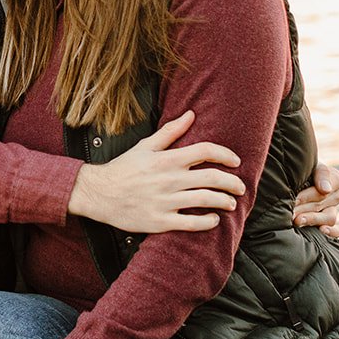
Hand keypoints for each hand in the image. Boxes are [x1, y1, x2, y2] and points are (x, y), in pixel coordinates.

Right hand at [67, 111, 243, 233]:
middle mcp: (169, 179)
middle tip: (240, 187)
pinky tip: (213, 220)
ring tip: (230, 203)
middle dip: (232, 182)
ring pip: (205, 200)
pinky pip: (191, 223)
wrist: (98, 193)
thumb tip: (191, 114)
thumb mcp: (145, 146)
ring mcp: (165, 201)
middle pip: (212, 177)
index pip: (205, 151)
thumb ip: (170, 132)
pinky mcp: (160, 221)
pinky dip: (207, 222)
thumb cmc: (123, 168)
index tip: (236, 161)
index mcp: (167, 159)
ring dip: (224, 201)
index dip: (225, 155)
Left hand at [293, 162, 338, 236]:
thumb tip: (326, 190)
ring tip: (297, 221)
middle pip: (323, 202)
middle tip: (289, 211)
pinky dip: (334, 231)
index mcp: (334, 178)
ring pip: (330, 217)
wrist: (286, 183)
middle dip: (304, 206)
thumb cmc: (297, 172)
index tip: (296, 199)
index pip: (332, 183)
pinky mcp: (330, 224)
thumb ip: (320, 174)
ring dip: (312, 218)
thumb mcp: (308, 166)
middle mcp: (336, 194)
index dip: (311, 193)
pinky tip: (322, 231)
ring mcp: (333, 210)